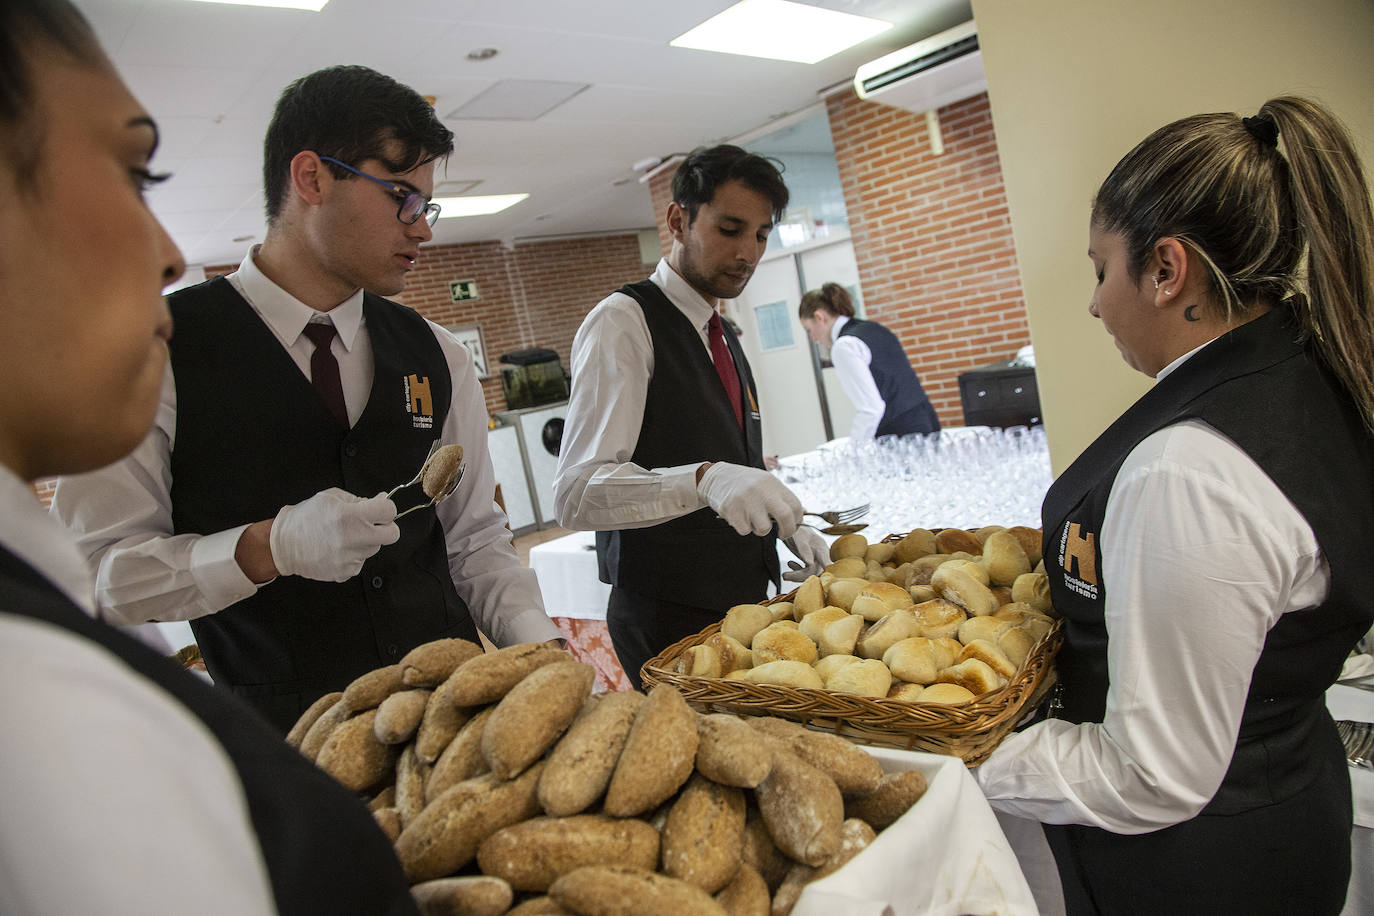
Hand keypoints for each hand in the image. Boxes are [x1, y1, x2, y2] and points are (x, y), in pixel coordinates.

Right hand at [269, 488, 399, 581]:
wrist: (283, 544)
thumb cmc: (305, 519)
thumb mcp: (331, 498)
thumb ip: (360, 499)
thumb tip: (383, 499)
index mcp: (351, 515)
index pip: (389, 511)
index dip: (386, 509)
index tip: (379, 510)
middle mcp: (353, 538)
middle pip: (392, 534)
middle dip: (385, 528)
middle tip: (369, 525)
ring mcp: (350, 558)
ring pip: (375, 548)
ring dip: (366, 542)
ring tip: (344, 537)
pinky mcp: (346, 572)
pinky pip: (361, 561)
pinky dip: (354, 555)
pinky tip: (338, 549)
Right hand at [696, 462, 802, 537]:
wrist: (717, 477)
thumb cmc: (745, 484)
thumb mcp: (766, 483)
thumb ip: (780, 497)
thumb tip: (798, 515)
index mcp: (773, 484)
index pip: (796, 505)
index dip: (797, 519)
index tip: (793, 524)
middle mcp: (762, 491)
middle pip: (785, 516)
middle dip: (788, 530)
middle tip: (783, 534)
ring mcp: (747, 501)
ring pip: (764, 529)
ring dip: (760, 529)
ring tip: (753, 519)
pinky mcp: (732, 510)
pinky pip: (745, 531)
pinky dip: (744, 527)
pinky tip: (739, 516)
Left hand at [782, 525, 829, 581]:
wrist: (790, 524)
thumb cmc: (796, 528)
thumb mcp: (798, 536)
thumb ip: (804, 549)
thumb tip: (810, 563)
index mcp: (821, 548)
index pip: (827, 564)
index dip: (826, 573)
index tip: (823, 582)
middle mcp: (820, 554)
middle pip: (816, 571)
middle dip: (801, 576)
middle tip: (786, 576)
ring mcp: (815, 557)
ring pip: (810, 573)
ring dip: (797, 575)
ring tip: (785, 574)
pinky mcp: (809, 560)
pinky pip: (805, 571)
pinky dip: (796, 571)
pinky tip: (791, 565)